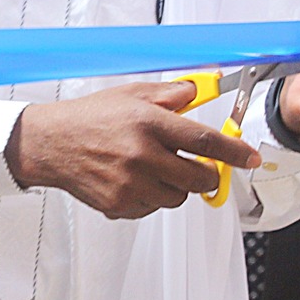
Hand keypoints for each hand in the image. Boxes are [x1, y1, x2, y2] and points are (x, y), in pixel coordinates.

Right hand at [7, 81, 258, 219]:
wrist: (50, 144)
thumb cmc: (88, 118)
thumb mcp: (130, 95)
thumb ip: (169, 94)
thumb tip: (197, 92)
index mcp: (147, 123)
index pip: (203, 141)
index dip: (233, 151)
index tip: (249, 156)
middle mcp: (140, 155)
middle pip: (198, 177)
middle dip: (207, 174)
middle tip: (201, 166)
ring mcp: (129, 184)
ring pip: (177, 197)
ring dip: (176, 186)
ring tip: (155, 169)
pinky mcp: (119, 205)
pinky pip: (152, 208)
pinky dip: (152, 197)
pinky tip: (135, 180)